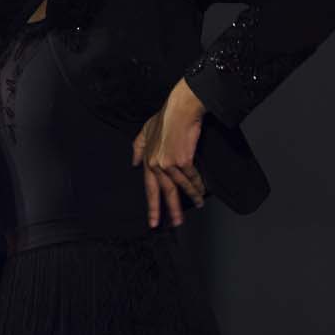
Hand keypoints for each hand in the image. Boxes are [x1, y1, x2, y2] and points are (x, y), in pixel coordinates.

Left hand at [132, 79, 206, 228]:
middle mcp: (156, 164)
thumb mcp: (145, 131)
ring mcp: (169, 163)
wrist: (180, 109)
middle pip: (164, 192)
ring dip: (191, 198)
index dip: (152, 206)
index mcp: (147, 160)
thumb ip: (137, 147)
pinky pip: (192, 177)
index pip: (149, 188)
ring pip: (180, 187)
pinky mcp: (183, 160)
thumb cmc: (164, 117)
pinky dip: (198, 185)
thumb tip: (133, 163)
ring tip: (197, 207)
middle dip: (170, 210)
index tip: (154, 221)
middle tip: (174, 225)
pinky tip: (202, 192)